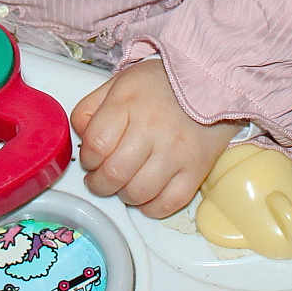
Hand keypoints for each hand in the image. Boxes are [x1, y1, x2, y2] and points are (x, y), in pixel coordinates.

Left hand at [70, 59, 242, 217]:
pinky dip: (151, 207)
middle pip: (114, 173)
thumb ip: (91, 108)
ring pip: (138, 193)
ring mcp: (176, 152)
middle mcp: (152, 129)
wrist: (210, 83)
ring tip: (124, 185)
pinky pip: (168, 203)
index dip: (87, 158)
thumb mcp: (119, 83)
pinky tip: (147, 195)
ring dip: (123, 195)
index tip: (90, 159)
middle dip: (99, 183)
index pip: (96, 144)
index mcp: (128, 103)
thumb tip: (80, 135)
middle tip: (100, 180)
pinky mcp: (196, 169)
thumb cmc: (162, 84)